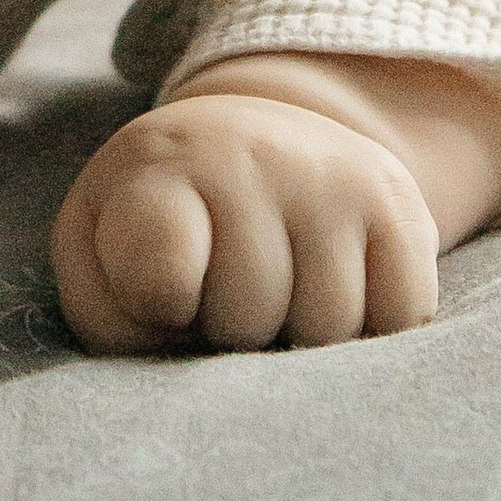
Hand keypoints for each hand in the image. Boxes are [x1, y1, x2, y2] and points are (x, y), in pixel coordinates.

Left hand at [51, 92, 438, 354]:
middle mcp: (250, 156)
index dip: (160, 304)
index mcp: (158, 169)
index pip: (159, 267)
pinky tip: (331, 287)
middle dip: (231, 329)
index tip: (162, 292)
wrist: (248, 144)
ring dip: (299, 337)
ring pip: (329, 328)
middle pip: (248, 317)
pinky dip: (372, 328)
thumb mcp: (98, 259)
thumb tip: (187, 356)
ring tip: (274, 288)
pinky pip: (402, 317)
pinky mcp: (399, 202)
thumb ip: (113, 317)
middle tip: (221, 287)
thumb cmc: (161, 229)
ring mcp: (330, 175)